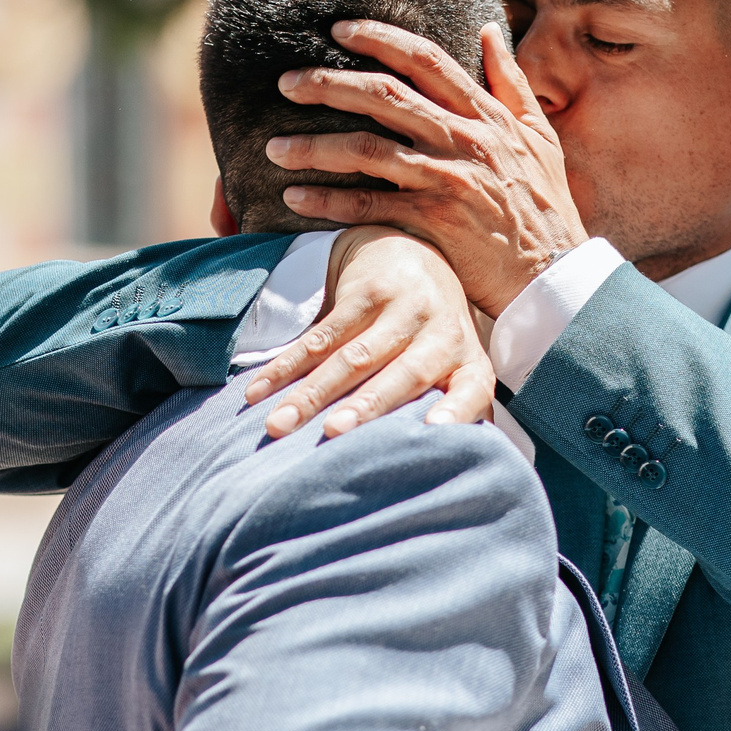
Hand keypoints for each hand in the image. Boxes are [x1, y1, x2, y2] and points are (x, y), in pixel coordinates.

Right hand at [241, 227, 496, 438]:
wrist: (414, 252)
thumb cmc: (433, 337)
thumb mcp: (455, 368)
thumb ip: (456, 413)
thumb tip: (448, 477)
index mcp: (469, 362)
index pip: (471, 390)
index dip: (456, 411)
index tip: (434, 432)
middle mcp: (442, 333)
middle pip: (403, 375)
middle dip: (365, 405)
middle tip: (333, 434)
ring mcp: (404, 308)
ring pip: (351, 357)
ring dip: (311, 392)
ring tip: (278, 424)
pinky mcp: (367, 290)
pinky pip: (320, 335)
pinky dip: (286, 365)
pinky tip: (259, 391)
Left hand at [265, 20, 586, 316]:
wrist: (555, 275)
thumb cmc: (545, 207)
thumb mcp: (540, 136)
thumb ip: (510, 82)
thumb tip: (488, 29)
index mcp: (485, 114)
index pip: (425, 59)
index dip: (379, 38)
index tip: (339, 29)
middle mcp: (464, 139)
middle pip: (383, 95)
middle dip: (327, 83)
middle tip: (285, 83)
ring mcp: (447, 179)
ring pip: (367, 148)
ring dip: (313, 146)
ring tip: (273, 148)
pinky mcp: (434, 221)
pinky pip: (368, 204)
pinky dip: (328, 200)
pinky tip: (295, 196)